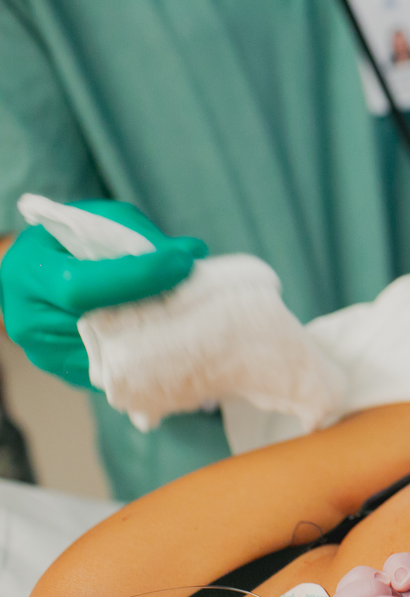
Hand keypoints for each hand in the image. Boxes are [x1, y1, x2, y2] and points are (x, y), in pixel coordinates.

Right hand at [0, 200, 202, 387]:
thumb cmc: (68, 243)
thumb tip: (192, 250)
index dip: (137, 277)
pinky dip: (148, 354)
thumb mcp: (96, 222)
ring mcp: (49, 355)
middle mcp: (29, 322)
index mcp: (28, 273)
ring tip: (190, 312)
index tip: (182, 262)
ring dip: (157, 335)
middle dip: (156, 307)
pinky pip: (118, 372)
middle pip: (104, 324)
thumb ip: (139, 234)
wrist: (38, 277)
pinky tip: (172, 337)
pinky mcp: (71, 374)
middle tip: (195, 290)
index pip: (82, 286)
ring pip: (115, 354)